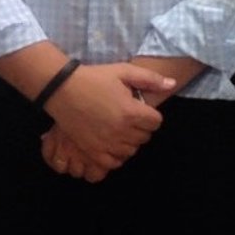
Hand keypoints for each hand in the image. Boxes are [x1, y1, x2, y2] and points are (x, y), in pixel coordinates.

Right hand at [40, 62, 174, 180]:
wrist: (62, 89)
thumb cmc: (95, 78)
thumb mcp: (124, 72)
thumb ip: (150, 79)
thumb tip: (172, 84)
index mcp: (131, 112)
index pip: (156, 123)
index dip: (151, 115)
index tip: (141, 110)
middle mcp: (121, 131)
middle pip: (144, 137)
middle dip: (141, 128)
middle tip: (130, 118)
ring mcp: (106, 143)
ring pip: (131, 150)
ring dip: (130, 141)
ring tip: (120, 129)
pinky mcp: (92, 151)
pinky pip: (113, 162)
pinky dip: (116, 155)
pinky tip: (112, 143)